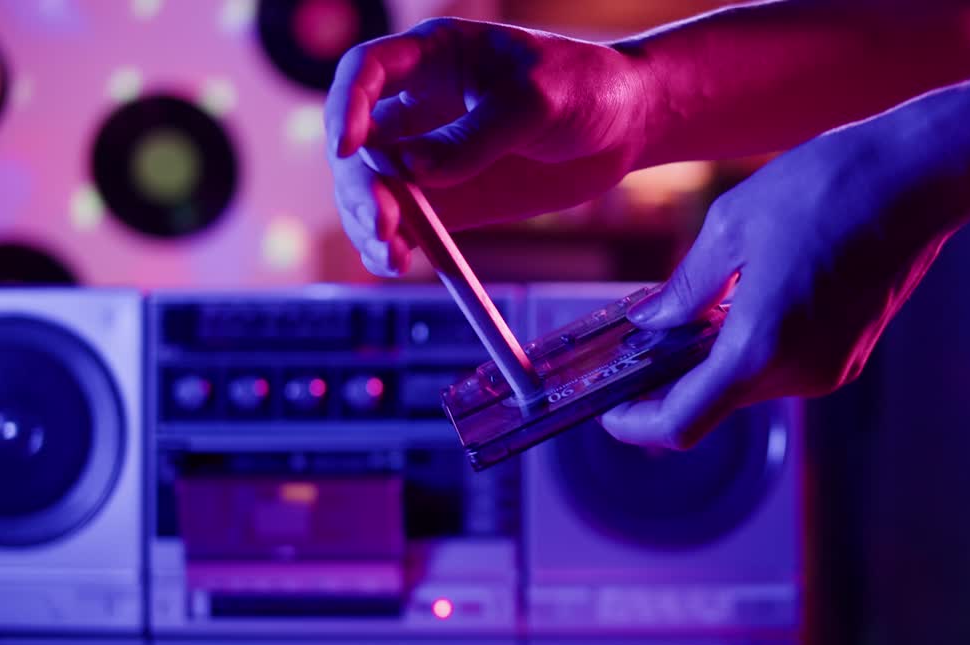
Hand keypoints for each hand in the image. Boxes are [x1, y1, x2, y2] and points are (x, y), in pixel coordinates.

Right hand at [324, 18, 650, 275]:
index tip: (347, 147)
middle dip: (360, 186)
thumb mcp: (535, 101)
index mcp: (433, 57)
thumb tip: (411, 172)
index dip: (345, 106)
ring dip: (368, 224)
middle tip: (383, 224)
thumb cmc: (585, 87)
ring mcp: (430, 157)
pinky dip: (395, 245)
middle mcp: (419, 106)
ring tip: (391, 256)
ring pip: (373, 191)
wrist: (624, 125)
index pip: (365, 72)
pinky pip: (408, 224)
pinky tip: (398, 262)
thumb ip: (475, 136)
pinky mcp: (450, 200)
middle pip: (359, 144)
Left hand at [601, 92, 969, 448]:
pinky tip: (738, 301)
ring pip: (747, 383)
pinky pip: (782, 365)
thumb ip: (685, 289)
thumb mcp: (730, 227)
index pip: (681, 424)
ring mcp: (831, 368)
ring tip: (685, 309)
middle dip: (669, 380)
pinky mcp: (850, 352)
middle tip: (635, 342)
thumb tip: (650, 322)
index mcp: (760, 348)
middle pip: (712, 403)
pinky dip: (749, 346)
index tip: (610, 410)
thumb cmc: (825, 188)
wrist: (919, 176)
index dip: (636, 425)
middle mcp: (800, 374)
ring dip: (710, 358)